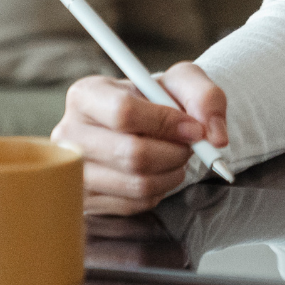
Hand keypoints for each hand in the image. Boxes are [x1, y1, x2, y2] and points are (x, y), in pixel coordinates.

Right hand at [51, 61, 228, 214]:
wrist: (145, 125)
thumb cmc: (159, 99)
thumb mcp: (183, 81)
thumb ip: (205, 97)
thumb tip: (214, 136)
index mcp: (87, 95)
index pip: (123, 112)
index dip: (166, 123)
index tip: (193, 128)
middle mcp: (70, 134)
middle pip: (132, 154)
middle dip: (175, 152)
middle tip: (189, 145)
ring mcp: (74, 171)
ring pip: (137, 183)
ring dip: (171, 173)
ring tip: (175, 156)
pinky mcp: (87, 201)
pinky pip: (135, 204)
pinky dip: (159, 190)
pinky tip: (158, 172)